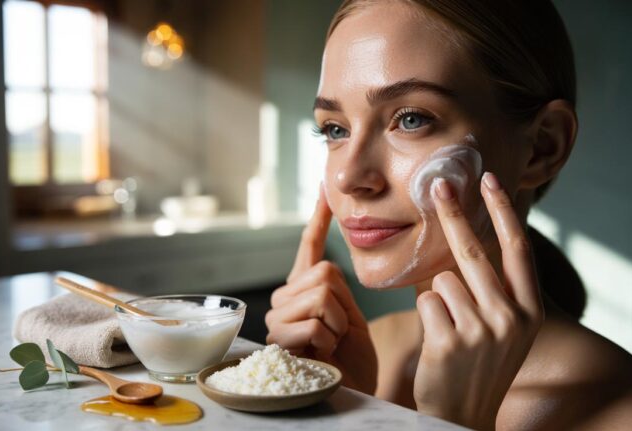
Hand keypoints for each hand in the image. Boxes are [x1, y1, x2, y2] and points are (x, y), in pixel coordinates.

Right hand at [265, 185, 376, 393]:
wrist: (354, 389)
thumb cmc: (353, 355)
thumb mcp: (351, 314)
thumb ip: (335, 288)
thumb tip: (329, 264)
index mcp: (304, 288)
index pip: (309, 247)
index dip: (317, 219)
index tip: (323, 190)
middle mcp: (284, 299)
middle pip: (323, 273)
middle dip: (343, 304)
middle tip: (339, 330)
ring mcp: (277, 320)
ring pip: (319, 296)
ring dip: (337, 324)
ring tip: (330, 343)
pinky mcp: (278, 341)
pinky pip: (313, 323)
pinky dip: (328, 340)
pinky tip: (322, 354)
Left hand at [413, 173, 543, 429]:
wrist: (464, 413)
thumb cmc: (481, 363)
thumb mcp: (505, 327)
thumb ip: (496, 288)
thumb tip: (469, 237)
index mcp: (530, 309)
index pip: (517, 248)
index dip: (503, 211)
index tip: (489, 179)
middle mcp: (511, 317)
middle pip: (472, 250)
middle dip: (452, 213)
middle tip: (438, 185)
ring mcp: (481, 330)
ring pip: (442, 280)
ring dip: (439, 298)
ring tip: (450, 329)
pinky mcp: (450, 341)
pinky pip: (426, 301)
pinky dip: (427, 315)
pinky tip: (438, 341)